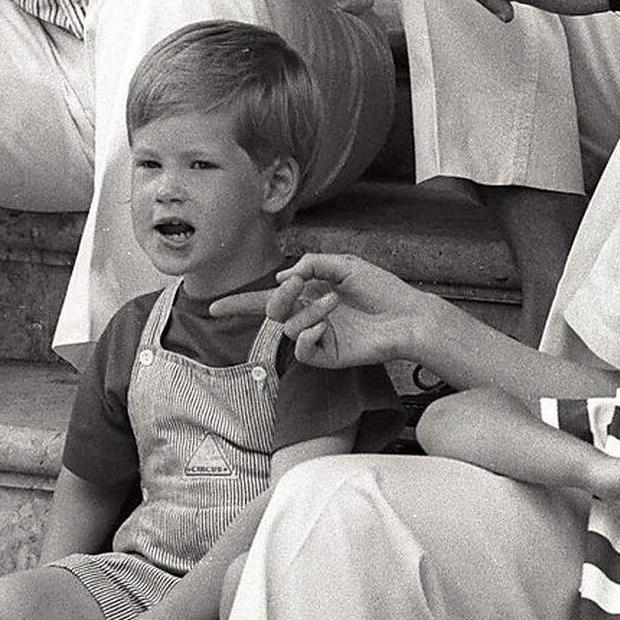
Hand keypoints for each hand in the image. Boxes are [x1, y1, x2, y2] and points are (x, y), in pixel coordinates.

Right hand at [210, 253, 434, 368]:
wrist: (406, 315)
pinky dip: (307, 335)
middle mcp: (308, 315)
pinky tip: (324, 326)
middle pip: (271, 310)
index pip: (267, 299)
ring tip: (335, 301)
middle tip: (298, 284)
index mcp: (309, 293)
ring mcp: (317, 337)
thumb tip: (281, 279)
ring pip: (288, 327)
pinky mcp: (327, 355)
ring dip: (307, 310)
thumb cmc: (381, 288)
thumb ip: (311, 264)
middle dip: (277, 297)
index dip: (240, 304)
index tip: (213, 307)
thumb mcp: (345, 264)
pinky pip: (302, 349)